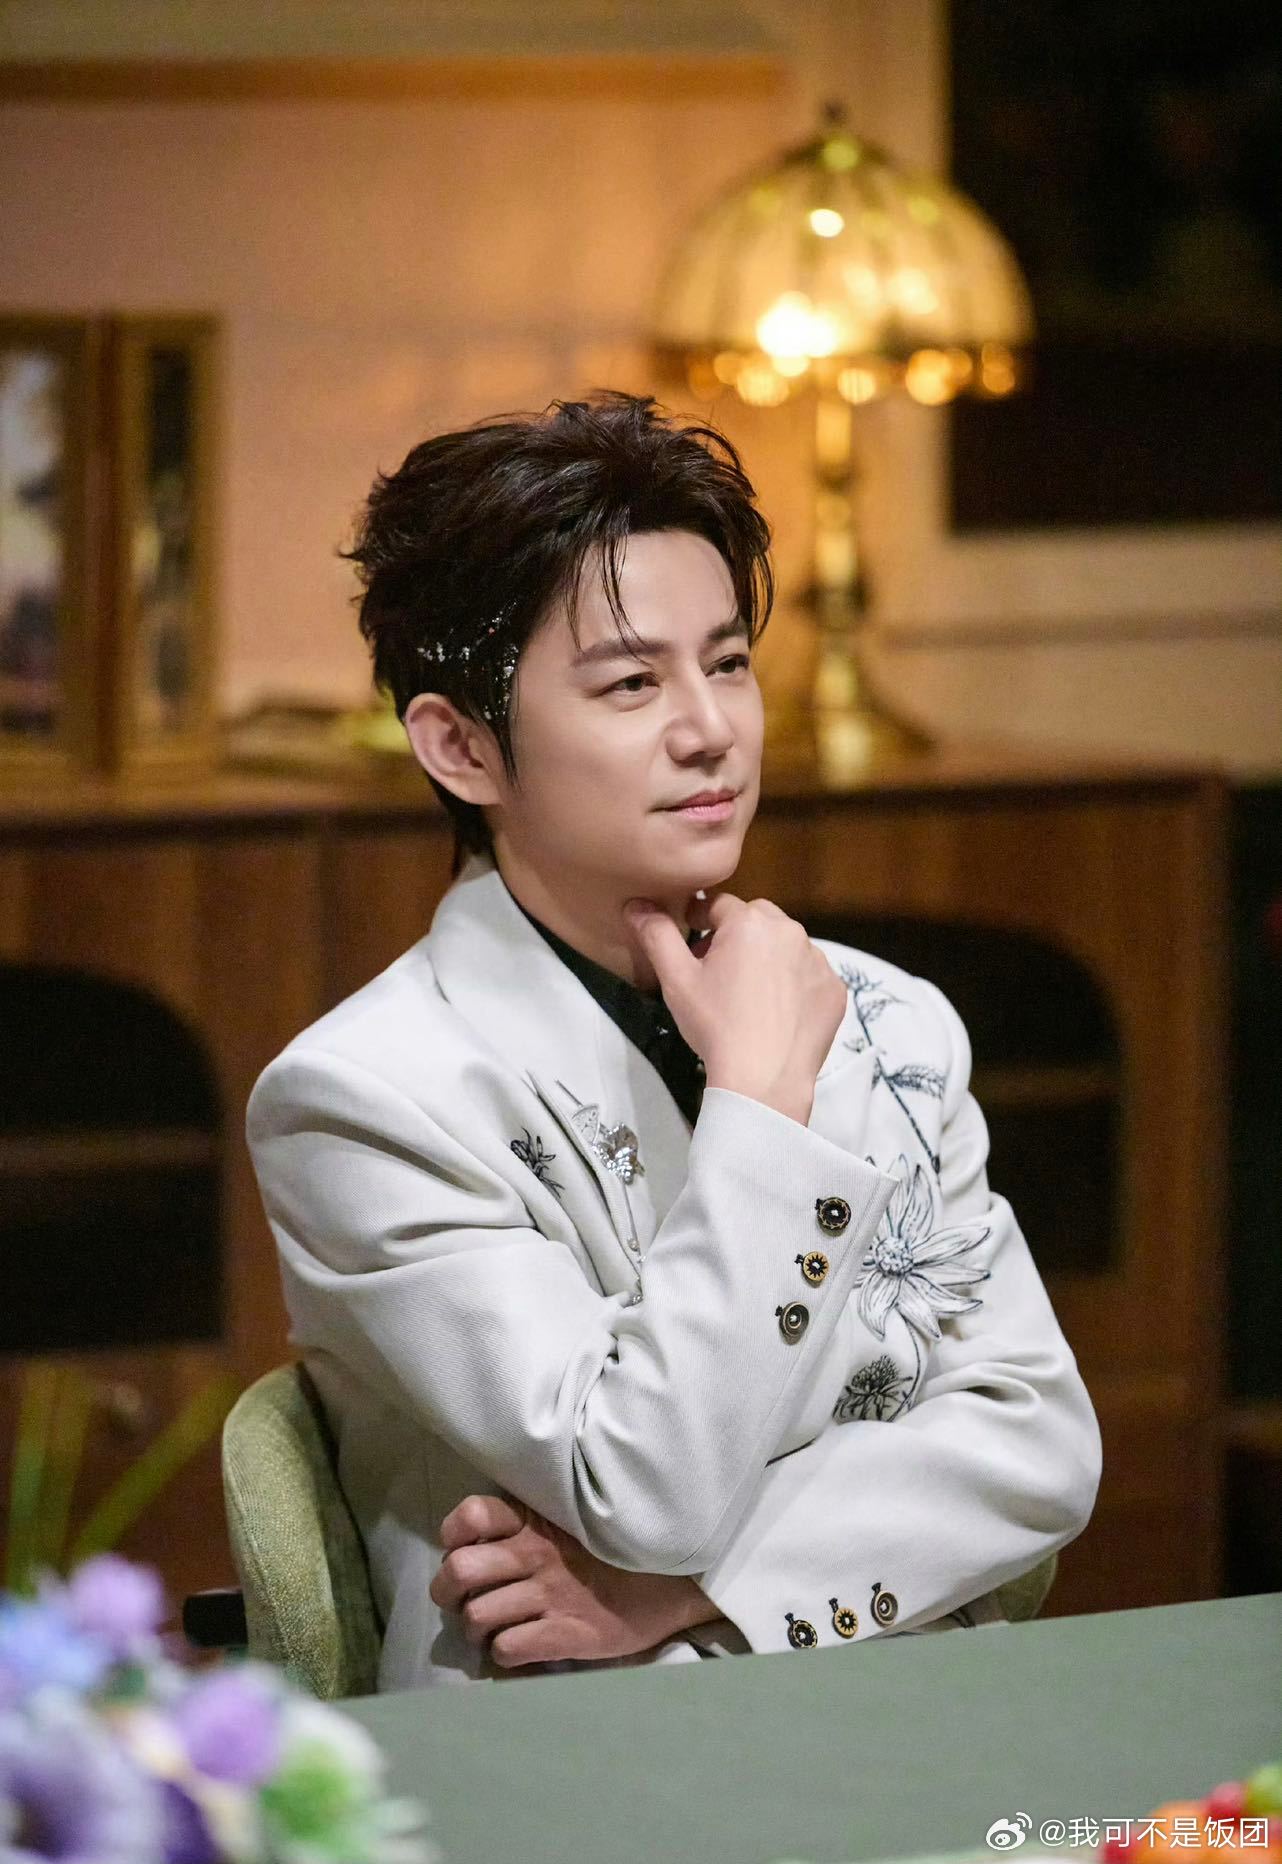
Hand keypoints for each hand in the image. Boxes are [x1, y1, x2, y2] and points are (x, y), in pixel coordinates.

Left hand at [429, 1495, 715, 1669]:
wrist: (673, 1581)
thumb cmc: (612, 1551)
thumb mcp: (569, 1520)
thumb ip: (523, 1524)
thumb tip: (468, 1544)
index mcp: (536, 1518)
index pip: (470, 1516)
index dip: (454, 1537)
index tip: (463, 1550)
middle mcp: (537, 1552)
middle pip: (459, 1572)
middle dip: (450, 1592)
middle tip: (465, 1600)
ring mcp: (552, 1594)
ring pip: (477, 1616)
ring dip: (478, 1629)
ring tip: (495, 1629)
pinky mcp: (568, 1634)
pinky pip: (507, 1650)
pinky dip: (504, 1656)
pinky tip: (519, 1648)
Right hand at [622, 889, 846, 1120]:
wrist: (763, 1080)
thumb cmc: (716, 1026)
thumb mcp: (676, 980)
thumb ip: (657, 935)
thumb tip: (636, 904)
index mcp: (749, 922)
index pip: (719, 905)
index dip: (700, 919)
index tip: (692, 938)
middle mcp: (790, 932)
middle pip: (757, 920)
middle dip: (736, 936)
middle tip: (718, 970)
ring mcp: (818, 961)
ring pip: (786, 946)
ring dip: (768, 958)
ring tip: (748, 994)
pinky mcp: (834, 989)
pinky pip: (810, 975)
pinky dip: (795, 984)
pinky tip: (777, 1011)